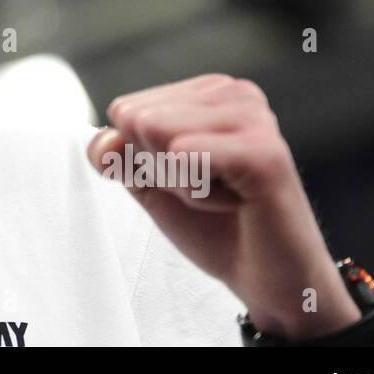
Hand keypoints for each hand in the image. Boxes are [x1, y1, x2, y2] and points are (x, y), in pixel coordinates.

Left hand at [86, 73, 360, 339]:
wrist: (267, 281)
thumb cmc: (216, 227)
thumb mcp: (148, 184)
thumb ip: (116, 155)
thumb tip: (106, 139)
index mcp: (207, 92)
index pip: (126, 110)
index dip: (142, 158)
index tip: (189, 177)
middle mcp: (234, 93)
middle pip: (139, 121)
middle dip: (161, 170)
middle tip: (210, 191)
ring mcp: (254, 118)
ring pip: (160, 136)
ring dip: (181, 184)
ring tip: (224, 196)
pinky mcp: (265, 152)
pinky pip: (188, 158)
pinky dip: (196, 194)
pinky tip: (234, 202)